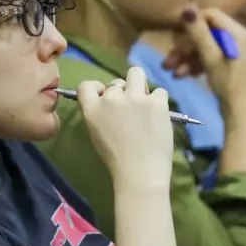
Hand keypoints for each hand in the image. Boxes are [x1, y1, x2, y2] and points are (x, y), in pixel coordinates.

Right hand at [77, 66, 172, 188]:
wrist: (140, 172)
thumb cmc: (116, 160)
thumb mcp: (96, 135)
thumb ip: (98, 115)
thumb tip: (107, 102)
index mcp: (92, 109)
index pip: (86, 85)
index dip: (97, 88)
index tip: (104, 97)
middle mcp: (111, 98)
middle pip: (115, 82)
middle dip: (122, 92)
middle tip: (130, 109)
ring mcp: (134, 97)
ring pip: (136, 73)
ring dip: (140, 85)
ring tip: (145, 103)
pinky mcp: (156, 101)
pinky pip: (159, 91)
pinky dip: (159, 102)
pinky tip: (158, 116)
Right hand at [162, 8, 245, 108]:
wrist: (240, 113)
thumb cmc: (229, 84)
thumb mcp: (211, 59)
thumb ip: (199, 33)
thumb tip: (187, 7)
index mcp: (236, 32)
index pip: (210, 14)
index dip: (192, 23)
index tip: (175, 37)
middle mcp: (235, 37)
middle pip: (204, 32)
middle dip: (185, 46)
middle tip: (168, 61)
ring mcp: (230, 50)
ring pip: (202, 46)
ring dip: (186, 57)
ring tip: (172, 71)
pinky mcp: (226, 62)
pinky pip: (206, 56)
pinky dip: (194, 64)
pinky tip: (183, 75)